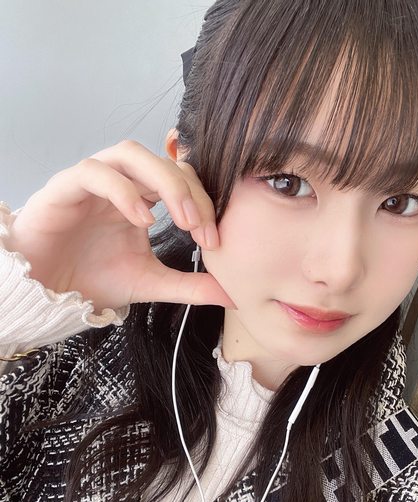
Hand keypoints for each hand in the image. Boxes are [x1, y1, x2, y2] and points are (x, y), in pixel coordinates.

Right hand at [6, 140, 233, 311]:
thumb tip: (233, 295)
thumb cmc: (92, 280)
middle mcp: (120, 183)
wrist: (47, 294)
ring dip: (165, 182)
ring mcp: (92, 181)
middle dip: (190, 193)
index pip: (181, 180)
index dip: (203, 204)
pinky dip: (123, 190)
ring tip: (182, 221)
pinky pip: (95, 172)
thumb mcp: (150, 283)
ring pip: (131, 153)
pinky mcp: (64, 187)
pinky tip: (142, 220)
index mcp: (141, 198)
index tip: (215, 242)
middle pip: (163, 162)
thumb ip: (190, 285)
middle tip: (203, 230)